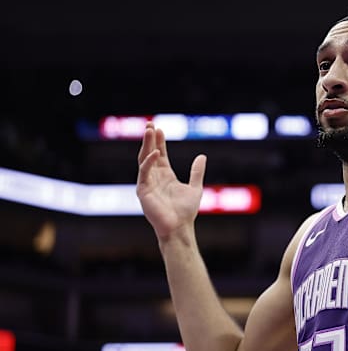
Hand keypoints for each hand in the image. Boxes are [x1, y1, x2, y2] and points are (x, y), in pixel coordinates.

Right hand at [136, 122, 205, 240]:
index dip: (159, 142)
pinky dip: (149, 162)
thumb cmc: (186, 211)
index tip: (159, 129)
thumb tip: (202, 156)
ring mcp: (147, 183)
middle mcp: (154, 178)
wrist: (180, 227)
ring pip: (144, 159)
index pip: (160, 155)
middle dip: (149, 139)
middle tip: (150, 124)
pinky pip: (144, 172)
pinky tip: (157, 152)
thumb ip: (196, 172)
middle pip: (150, 153)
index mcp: (165, 176)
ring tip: (149, 130)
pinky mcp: (143, 190)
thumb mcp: (195, 187)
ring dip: (146, 145)